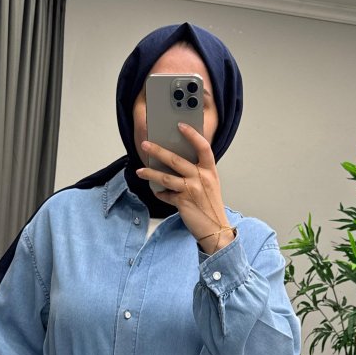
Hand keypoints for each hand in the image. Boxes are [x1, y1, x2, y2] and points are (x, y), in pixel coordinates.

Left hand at [136, 124, 235, 250]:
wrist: (215, 229)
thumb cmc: (211, 205)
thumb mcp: (209, 184)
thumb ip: (198, 172)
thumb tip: (175, 162)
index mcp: (210, 170)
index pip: (203, 147)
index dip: (192, 135)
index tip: (180, 125)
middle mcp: (201, 178)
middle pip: (176, 160)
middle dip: (158, 151)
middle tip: (145, 145)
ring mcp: (192, 190)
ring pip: (166, 177)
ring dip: (150, 173)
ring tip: (140, 170)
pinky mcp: (183, 202)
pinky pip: (166, 195)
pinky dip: (160, 193)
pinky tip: (156, 191)